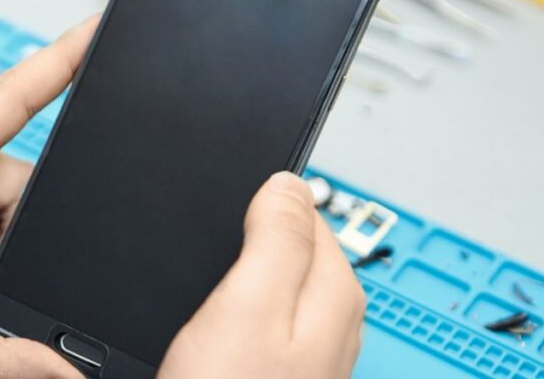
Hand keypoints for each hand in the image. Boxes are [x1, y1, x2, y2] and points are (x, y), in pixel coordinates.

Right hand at [158, 173, 365, 378]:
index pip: (307, 213)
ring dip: (242, 282)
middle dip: (250, 244)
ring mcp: (311, 352)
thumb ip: (277, 239)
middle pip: (292, 251)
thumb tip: (288, 183)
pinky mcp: (283, 371)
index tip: (227, 215)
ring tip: (208, 298)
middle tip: (210, 263)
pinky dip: (239, 315)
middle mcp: (334, 323)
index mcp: (334, 292)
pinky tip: (215, 329)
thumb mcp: (248, 306)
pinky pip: (263, 322)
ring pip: (274, 288)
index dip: (260, 204)